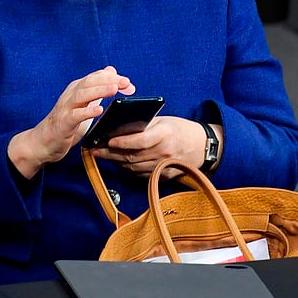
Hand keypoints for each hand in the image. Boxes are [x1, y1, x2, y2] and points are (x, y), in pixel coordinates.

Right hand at [7, 66, 134, 178]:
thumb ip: (97, 88)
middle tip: (126, 83)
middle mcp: (71, 95)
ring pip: (82, 94)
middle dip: (109, 80)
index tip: (129, 84)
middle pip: (90, 82)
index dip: (114, 77)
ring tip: (114, 90)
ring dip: (99, 90)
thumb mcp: (84, 103)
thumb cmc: (67, 122)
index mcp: (77, 89)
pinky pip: (75, 115)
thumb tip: (111, 71)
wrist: (43, 143)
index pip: (96, 77)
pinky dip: (87, 111)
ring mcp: (65, 108)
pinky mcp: (63, 123)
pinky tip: (99, 110)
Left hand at [92, 117, 221, 179]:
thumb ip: (145, 125)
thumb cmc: (182, 130)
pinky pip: (140, 174)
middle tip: (95, 150)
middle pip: (132, 156)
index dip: (122, 142)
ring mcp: (164, 166)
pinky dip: (128, 168)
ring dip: (116, 162)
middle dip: (110, 153)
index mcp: (165, 134)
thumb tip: (120, 127)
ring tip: (103, 155)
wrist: (203, 147)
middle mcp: (164, 152)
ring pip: (133, 167)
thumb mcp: (164, 121)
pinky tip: (120, 162)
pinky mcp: (164, 176)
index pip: (140, 140)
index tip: (108, 141)